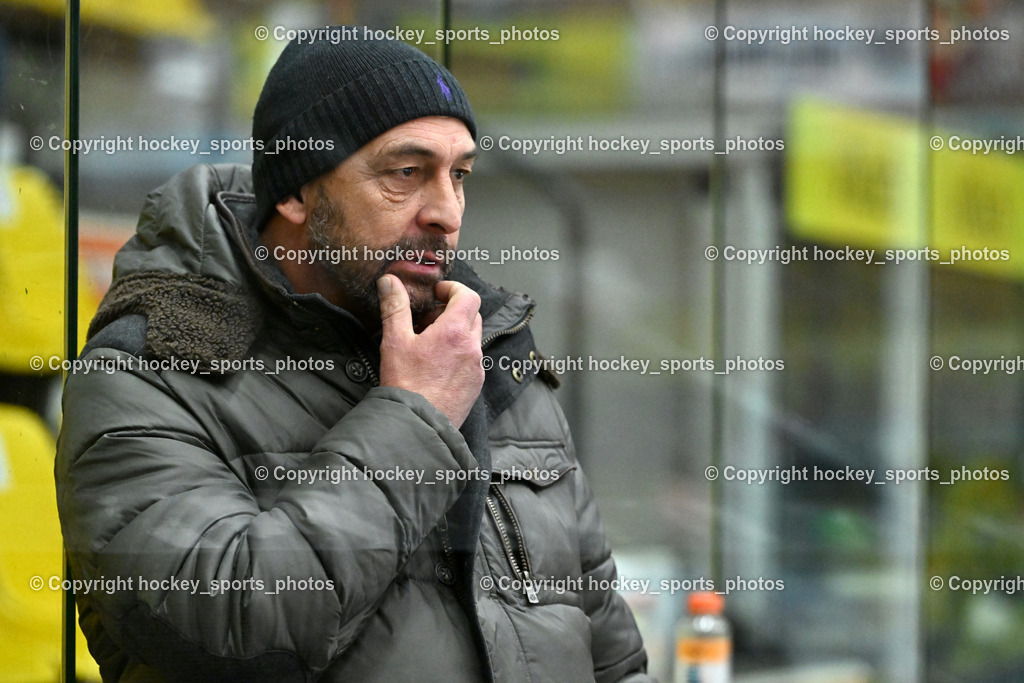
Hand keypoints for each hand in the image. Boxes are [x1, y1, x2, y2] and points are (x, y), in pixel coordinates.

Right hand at [377, 275, 483, 427]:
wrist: (417, 426)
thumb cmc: (406, 385)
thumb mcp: (395, 341)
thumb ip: (395, 308)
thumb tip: (390, 282)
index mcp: (454, 332)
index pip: (469, 296)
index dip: (454, 289)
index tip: (438, 293)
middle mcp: (471, 348)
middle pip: (472, 316)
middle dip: (452, 311)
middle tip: (428, 320)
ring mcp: (476, 368)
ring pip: (472, 339)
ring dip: (455, 334)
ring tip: (429, 345)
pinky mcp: (475, 385)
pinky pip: (471, 361)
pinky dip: (458, 355)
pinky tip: (436, 366)